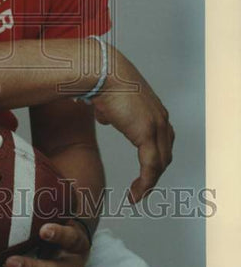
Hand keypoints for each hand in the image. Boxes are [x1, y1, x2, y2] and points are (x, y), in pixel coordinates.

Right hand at [92, 47, 174, 202]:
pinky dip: (144, 184)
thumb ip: (112, 110)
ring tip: (136, 195)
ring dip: (149, 183)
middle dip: (154, 174)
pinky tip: (135, 194)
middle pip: (164, 155)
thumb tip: (105, 117)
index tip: (143, 172)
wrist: (102, 71)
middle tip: (140, 189)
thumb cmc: (102, 79)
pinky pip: (150, 167)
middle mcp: (161, 119)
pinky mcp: (146, 134)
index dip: (154, 158)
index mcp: (154, 110)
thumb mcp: (109, 98)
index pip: (162, 141)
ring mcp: (156, 126)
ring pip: (159, 164)